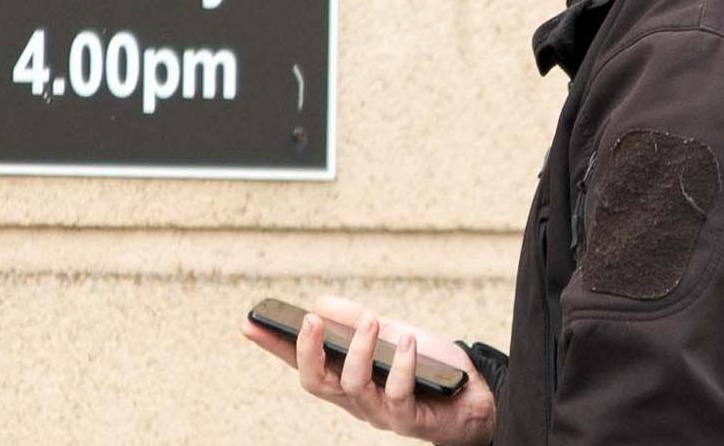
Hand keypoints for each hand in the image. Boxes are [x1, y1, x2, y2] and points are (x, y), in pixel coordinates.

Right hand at [241, 296, 496, 445]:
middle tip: (309, 320)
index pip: (301, 361)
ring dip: (360, 350)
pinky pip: (397, 394)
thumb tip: (319, 304)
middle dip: (308, 351)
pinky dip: (401, 365)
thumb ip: (355, 321)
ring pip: (353, 386)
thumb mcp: (389, 334)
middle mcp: (355, 399)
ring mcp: (379, 412)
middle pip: (316, 381)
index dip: (273, 345)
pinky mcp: (408, 419)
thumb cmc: (429, 366)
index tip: (248, 323)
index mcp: (344, 377)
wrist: (475, 393)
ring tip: (370, 321)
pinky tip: (407, 343)